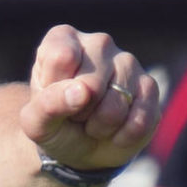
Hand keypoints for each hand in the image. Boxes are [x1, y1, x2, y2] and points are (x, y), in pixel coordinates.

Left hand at [21, 26, 158, 173]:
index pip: (61, 57)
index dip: (56, 90)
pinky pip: (140, 119)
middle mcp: (98, 43)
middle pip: (91, 84)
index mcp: (63, 40)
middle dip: (80, 112)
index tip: (51, 97)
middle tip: (75, 114)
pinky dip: (123, 135)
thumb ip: (48, 104)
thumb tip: (83, 90)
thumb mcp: (37, 122)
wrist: (81, 146)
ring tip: (94, 121)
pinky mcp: (149, 86)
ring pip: (117, 104)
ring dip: (101, 126)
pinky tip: (116, 129)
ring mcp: (128, 62)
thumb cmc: (54, 125)